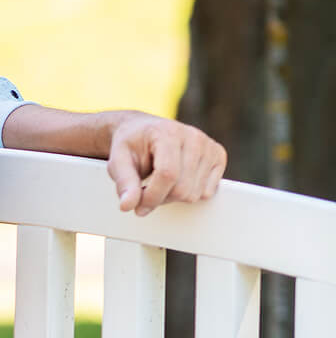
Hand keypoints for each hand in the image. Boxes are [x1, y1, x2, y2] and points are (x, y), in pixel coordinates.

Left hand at [107, 112, 226, 215]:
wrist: (143, 131)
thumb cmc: (132, 145)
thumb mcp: (118, 160)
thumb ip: (124, 182)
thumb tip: (127, 205)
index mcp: (168, 133)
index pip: (167, 174)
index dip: (152, 197)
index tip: (138, 207)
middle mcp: (193, 137)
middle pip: (182, 188)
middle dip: (160, 199)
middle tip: (145, 193)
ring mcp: (209, 146)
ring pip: (195, 194)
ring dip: (173, 197)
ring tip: (159, 184)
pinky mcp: (218, 156)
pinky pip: (208, 192)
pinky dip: (190, 193)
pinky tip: (176, 181)